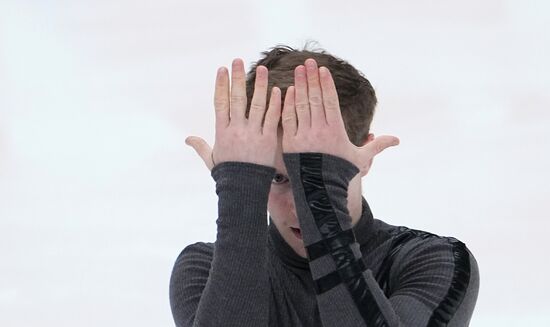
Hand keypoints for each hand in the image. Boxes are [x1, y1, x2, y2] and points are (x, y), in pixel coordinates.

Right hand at [185, 58, 281, 170]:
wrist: (243, 190)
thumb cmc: (228, 175)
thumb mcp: (211, 159)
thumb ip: (200, 146)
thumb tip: (187, 139)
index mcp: (222, 132)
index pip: (220, 103)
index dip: (221, 85)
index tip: (222, 69)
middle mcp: (237, 130)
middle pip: (237, 99)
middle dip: (237, 78)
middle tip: (238, 61)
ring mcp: (253, 134)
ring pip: (257, 104)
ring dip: (259, 85)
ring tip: (262, 69)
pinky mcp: (267, 140)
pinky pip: (272, 119)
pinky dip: (275, 104)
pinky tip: (277, 90)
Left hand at [281, 58, 398, 174]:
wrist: (321, 191)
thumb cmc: (341, 173)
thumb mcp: (361, 159)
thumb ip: (377, 146)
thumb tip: (397, 140)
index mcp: (336, 131)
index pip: (330, 102)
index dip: (326, 84)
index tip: (322, 70)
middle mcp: (319, 131)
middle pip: (315, 99)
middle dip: (311, 79)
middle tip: (308, 62)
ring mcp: (304, 136)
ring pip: (301, 106)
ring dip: (299, 86)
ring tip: (299, 70)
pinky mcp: (290, 143)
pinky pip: (288, 119)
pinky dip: (288, 104)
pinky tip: (288, 91)